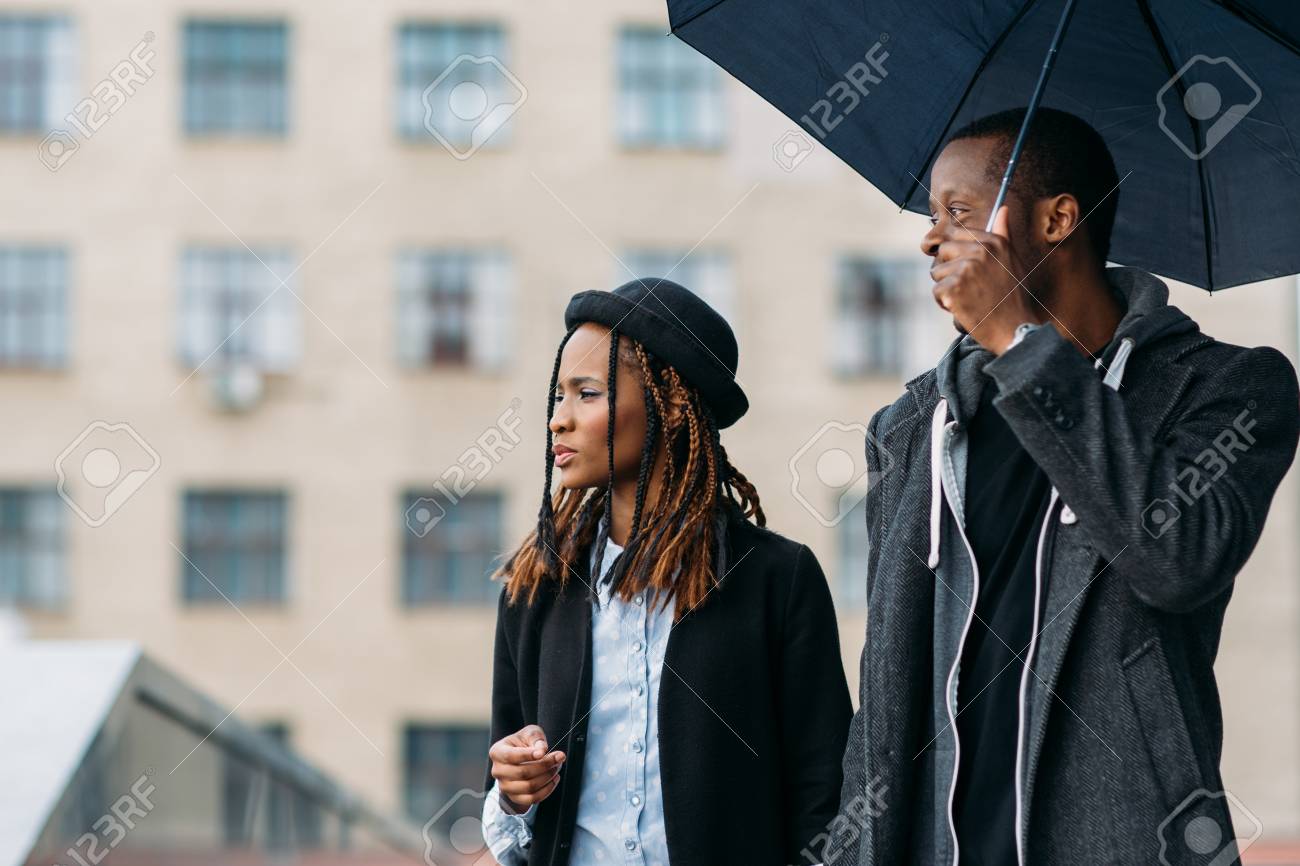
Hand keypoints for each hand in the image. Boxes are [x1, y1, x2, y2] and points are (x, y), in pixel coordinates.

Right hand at [489, 724, 564, 812]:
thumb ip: (536, 739)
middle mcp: (497, 771)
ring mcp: (504, 786)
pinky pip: (532, 799)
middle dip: (544, 766)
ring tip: (557, 767)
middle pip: (522, 773)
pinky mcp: (514, 797)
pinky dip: (546, 790)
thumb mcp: (530, 733)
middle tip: (559, 757)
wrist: (520, 757)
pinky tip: (554, 779)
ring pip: (529, 787)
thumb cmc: (525, 742)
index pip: (512, 756)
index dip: (529, 755)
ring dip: (547, 777)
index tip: (545, 752)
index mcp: (497, 752)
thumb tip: (542, 751)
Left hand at [929, 205, 1042, 354]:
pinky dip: (946, 304)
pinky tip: (964, 308)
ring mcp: (966, 269)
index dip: (955, 252)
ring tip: (969, 299)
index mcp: (994, 242)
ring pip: (937, 274)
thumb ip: (1003, 234)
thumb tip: (1003, 209)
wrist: (1015, 329)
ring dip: (948, 289)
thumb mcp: (1013, 261)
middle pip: (943, 252)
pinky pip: (937, 292)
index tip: (962, 266)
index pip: (956, 233)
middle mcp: (980, 251)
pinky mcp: (954, 288)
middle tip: (969, 287)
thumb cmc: (1013, 297)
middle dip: (949, 271)